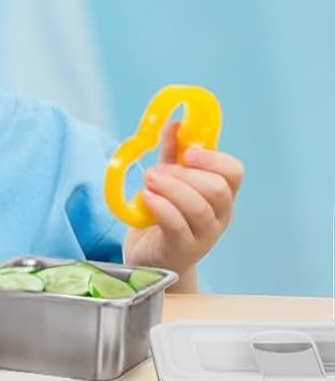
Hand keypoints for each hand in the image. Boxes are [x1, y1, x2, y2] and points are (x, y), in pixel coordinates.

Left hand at [123, 118, 244, 279]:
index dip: (213, 158)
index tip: (188, 151)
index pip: (234, 172)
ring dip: (172, 189)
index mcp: (219, 194)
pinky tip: (146, 198)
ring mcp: (203, 235)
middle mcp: (218, 216)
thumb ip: (172, 153)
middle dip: (185, 174)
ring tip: (148, 180)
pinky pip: (178, 227)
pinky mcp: (182, 250)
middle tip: (155, 170)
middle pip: (218, 190)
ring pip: (199, 209)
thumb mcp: (169, 180)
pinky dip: (162, 208)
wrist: (150, 257)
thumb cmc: (163, 215)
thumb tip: (173, 123)